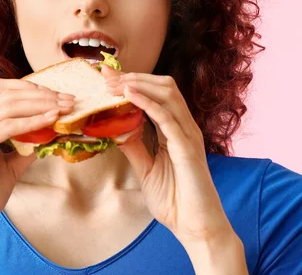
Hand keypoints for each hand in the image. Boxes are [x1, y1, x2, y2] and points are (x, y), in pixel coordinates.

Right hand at [0, 78, 74, 241]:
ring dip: (40, 104)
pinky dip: (30, 122)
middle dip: (41, 93)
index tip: (58, 96)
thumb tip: (50, 134)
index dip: (32, 89)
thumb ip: (26, 148)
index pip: (2, 91)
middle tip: (68, 100)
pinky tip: (49, 121)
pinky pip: (5, 127)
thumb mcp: (10, 167)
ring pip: (8, 106)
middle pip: (7, 93)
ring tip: (62, 108)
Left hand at [102, 65, 235, 245]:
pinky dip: (147, 102)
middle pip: (163, 86)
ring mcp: (188, 135)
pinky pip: (167, 117)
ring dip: (138, 84)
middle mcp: (184, 127)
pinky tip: (129, 95)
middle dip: (134, 77)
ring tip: (114, 83)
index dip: (132, 81)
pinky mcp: (187, 148)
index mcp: (176, 130)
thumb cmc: (175, 200)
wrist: (195, 226)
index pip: (156, 94)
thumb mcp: (146, 169)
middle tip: (106, 76)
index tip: (107, 75)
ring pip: (167, 94)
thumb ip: (134, 147)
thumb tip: (114, 129)